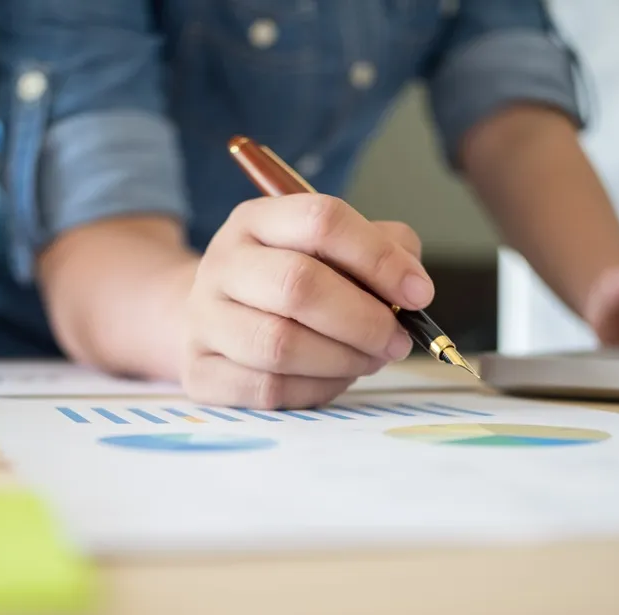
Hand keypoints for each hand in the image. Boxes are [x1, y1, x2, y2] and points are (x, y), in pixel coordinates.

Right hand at [181, 194, 433, 407]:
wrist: (213, 318)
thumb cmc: (289, 281)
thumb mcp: (332, 248)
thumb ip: (382, 250)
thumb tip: (412, 286)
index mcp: (257, 219)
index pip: (321, 220)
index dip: (379, 258)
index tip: (419, 293)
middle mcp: (222, 263)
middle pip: (298, 285)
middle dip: (363, 320)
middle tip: (397, 340)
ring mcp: (204, 319)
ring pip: (280, 345)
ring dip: (342, 359)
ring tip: (369, 360)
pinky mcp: (199, 371)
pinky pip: (267, 389)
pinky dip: (314, 390)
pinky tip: (333, 379)